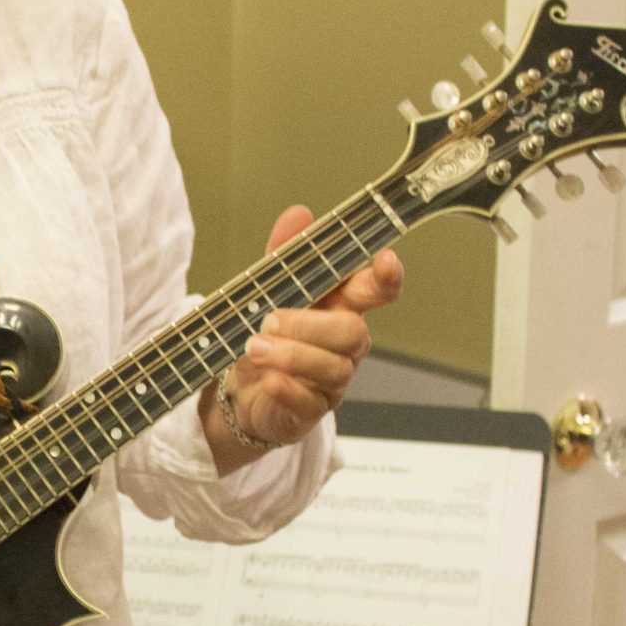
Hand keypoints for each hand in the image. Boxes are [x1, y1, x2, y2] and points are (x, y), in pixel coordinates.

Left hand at [201, 204, 403, 460]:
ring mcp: (332, 381)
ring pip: (334, 369)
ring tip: (254, 347)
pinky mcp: (312, 411)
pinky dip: (288, 389)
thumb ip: (284, 254)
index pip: (378, 290)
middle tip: (269, 319)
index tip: (385, 261)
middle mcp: (345, 345)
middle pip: (353, 332)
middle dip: (311, 324)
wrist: (239, 387)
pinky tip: (268, 380)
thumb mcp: (268, 288)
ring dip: (293, 355)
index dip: (386, 278)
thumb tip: (299, 214)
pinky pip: (310, 402)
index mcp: (342, 306)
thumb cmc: (266, 333)